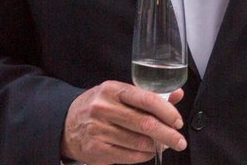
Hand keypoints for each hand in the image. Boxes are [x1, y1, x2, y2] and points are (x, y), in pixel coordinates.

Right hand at [61, 81, 186, 164]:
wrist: (66, 123)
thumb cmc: (100, 106)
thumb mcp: (120, 94)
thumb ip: (149, 94)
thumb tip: (177, 94)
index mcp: (113, 90)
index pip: (147, 99)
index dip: (167, 111)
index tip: (178, 121)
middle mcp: (104, 108)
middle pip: (145, 123)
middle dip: (168, 134)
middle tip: (180, 141)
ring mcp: (98, 130)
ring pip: (138, 142)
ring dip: (156, 146)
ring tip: (164, 146)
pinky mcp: (95, 149)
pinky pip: (127, 156)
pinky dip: (143, 156)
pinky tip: (148, 152)